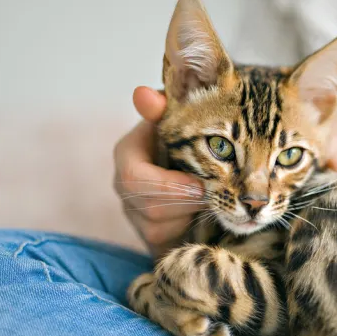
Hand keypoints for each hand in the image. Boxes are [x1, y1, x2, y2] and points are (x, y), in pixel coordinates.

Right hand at [114, 87, 204, 257]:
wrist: (190, 171)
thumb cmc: (184, 140)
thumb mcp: (176, 120)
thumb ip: (162, 108)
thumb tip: (143, 94)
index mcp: (128, 153)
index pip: (134, 177)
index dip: (168, 185)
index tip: (199, 185)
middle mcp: (124, 186)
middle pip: (149, 207)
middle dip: (185, 203)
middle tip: (212, 195)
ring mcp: (133, 213)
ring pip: (158, 227)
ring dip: (189, 215)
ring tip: (209, 201)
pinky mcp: (148, 236)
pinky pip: (165, 241)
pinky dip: (187, 228)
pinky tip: (200, 215)